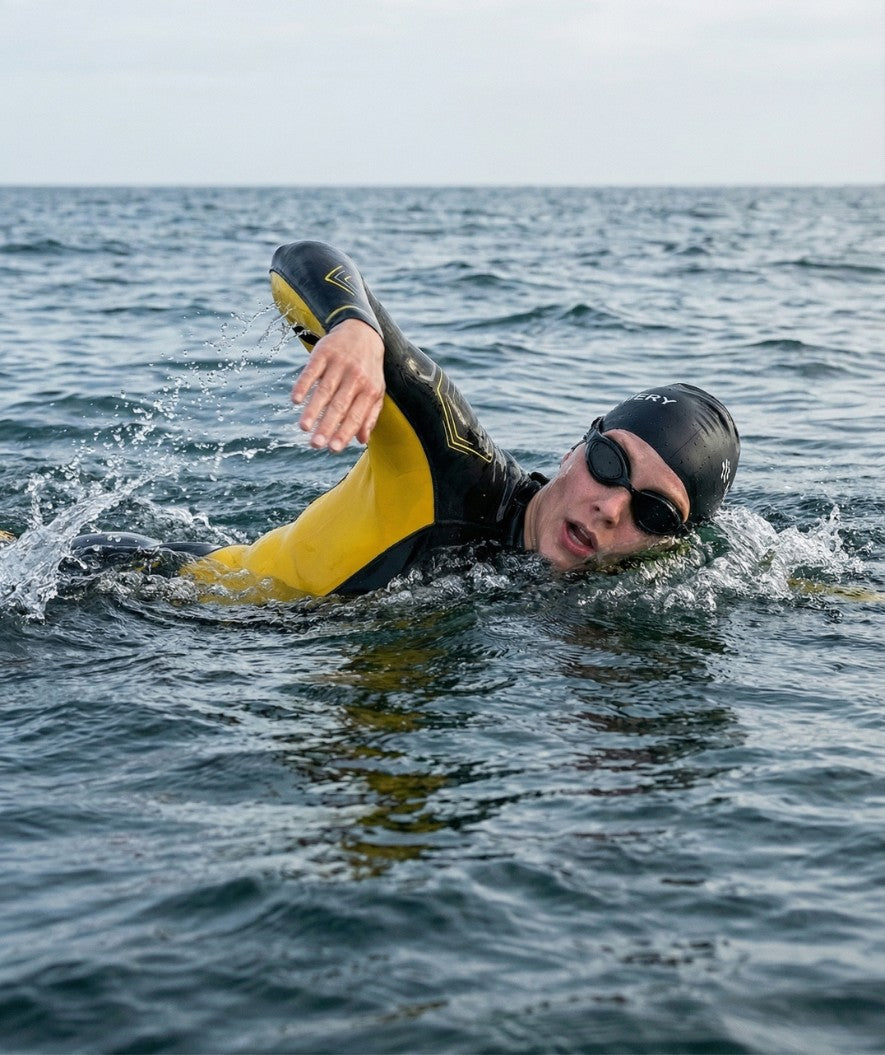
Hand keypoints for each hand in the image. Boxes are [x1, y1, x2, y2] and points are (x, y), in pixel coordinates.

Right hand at [291, 319, 384, 450]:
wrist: (363, 331)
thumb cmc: (368, 369)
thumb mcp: (376, 391)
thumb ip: (370, 416)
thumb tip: (361, 440)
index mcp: (369, 390)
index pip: (356, 416)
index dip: (344, 433)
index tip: (333, 449)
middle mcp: (356, 377)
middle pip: (339, 406)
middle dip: (327, 426)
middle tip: (315, 444)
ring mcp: (339, 364)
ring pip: (324, 390)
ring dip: (312, 410)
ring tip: (303, 427)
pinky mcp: (324, 353)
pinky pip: (312, 370)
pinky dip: (303, 385)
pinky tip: (295, 400)